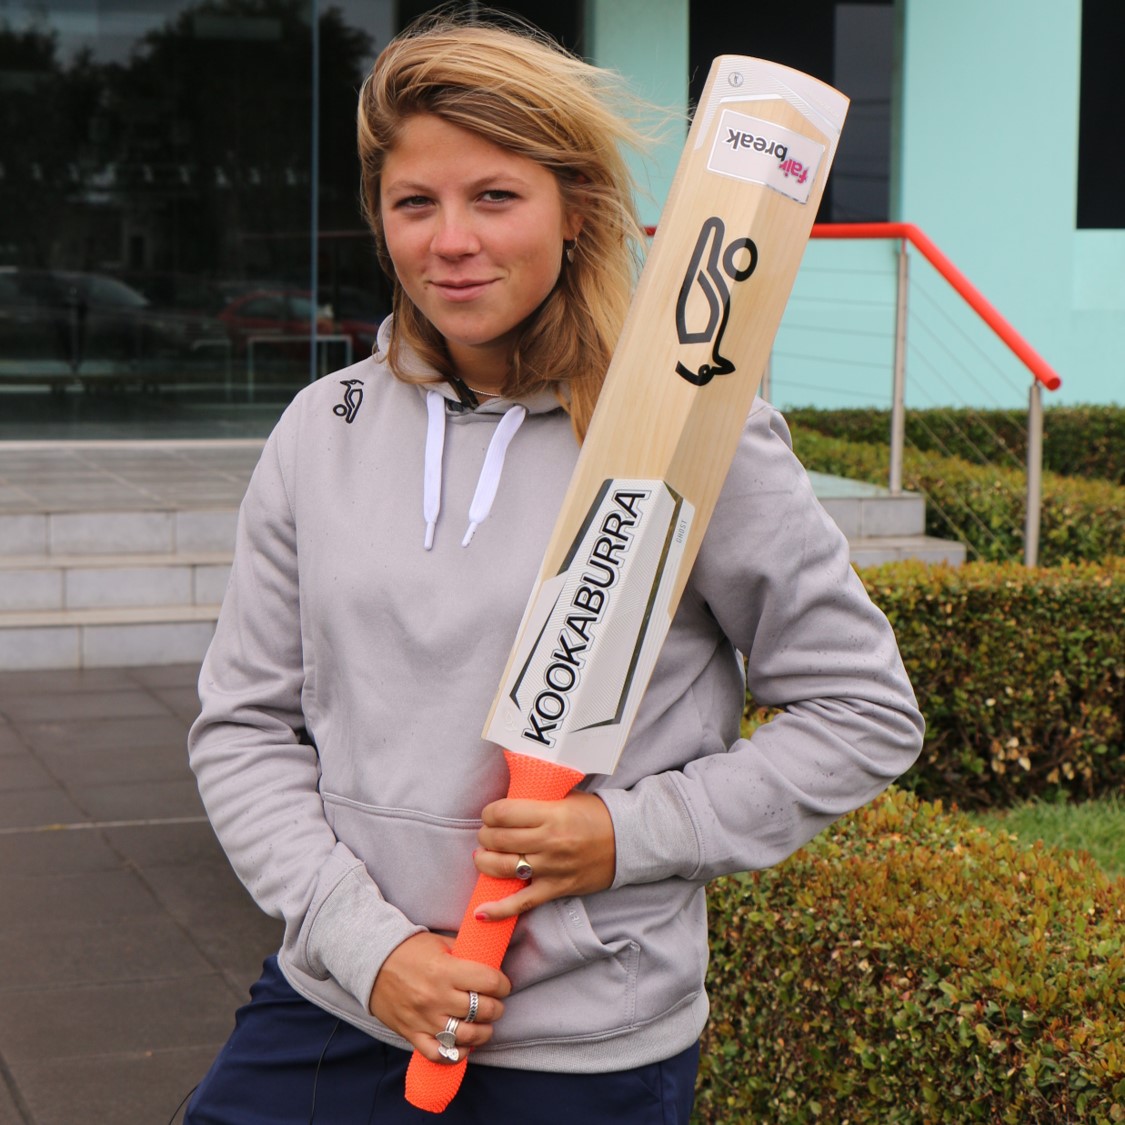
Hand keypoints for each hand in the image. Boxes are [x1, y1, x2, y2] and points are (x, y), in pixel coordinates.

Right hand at [368, 931, 510, 1061]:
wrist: (372, 961)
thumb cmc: (410, 950)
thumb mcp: (440, 943)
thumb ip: (465, 954)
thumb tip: (491, 961)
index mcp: (445, 970)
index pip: (489, 982)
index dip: (503, 984)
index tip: (503, 984)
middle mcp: (436, 997)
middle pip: (482, 1010)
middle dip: (496, 1008)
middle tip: (495, 1003)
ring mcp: (423, 1019)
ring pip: (466, 1036)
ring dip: (483, 1033)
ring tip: (484, 1025)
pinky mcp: (412, 1033)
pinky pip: (438, 1054)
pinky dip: (455, 1054)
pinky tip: (464, 1046)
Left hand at [472, 791, 615, 920]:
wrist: (628, 840)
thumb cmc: (596, 816)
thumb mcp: (567, 797)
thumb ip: (539, 799)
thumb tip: (510, 800)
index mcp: (552, 815)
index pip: (504, 813)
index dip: (490, 813)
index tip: (490, 813)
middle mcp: (549, 842)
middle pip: (500, 840)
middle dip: (485, 835)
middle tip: (487, 833)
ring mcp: (552, 868)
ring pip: (505, 868)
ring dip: (485, 862)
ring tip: (483, 856)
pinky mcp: (557, 888)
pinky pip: (523, 902)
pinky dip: (500, 910)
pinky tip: (481, 912)